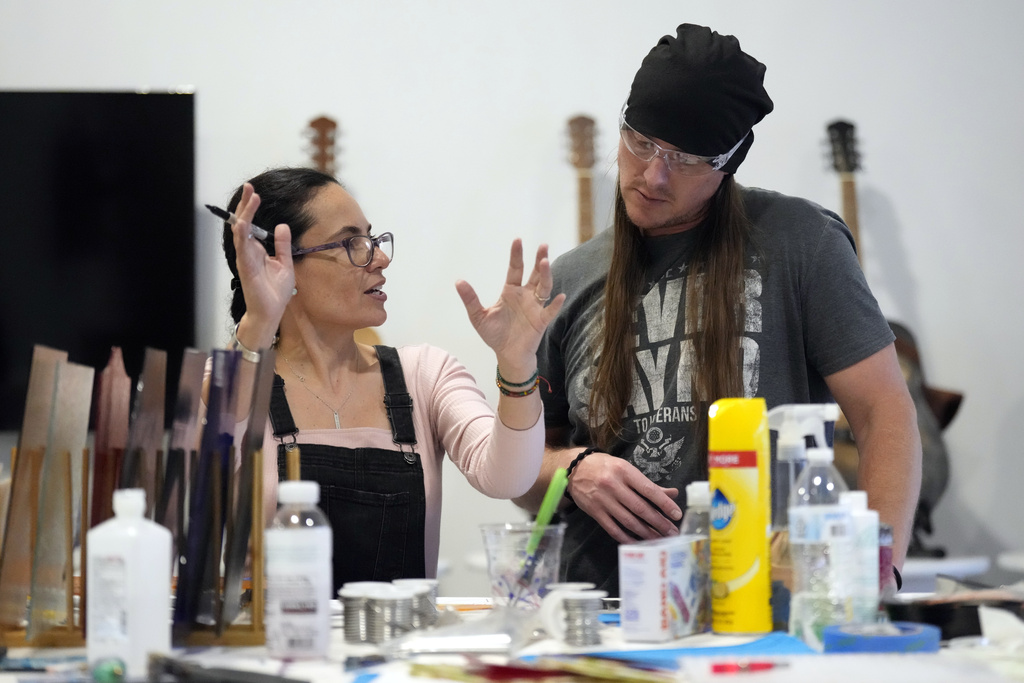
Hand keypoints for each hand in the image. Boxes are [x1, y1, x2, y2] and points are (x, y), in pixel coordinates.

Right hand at [231, 183, 295, 344]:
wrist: (271, 312)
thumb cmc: (275, 291)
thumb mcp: (285, 263)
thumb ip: (282, 245)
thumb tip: (282, 226)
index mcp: (258, 250)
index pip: (253, 224)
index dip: (252, 208)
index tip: (255, 192)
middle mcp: (249, 251)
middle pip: (244, 223)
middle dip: (246, 204)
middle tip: (250, 187)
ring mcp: (246, 258)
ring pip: (241, 231)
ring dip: (245, 214)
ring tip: (251, 197)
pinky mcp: (246, 267)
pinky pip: (242, 248)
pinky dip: (242, 234)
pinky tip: (243, 222)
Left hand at [454, 239, 565, 372]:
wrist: (507, 355)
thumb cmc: (495, 334)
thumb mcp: (478, 317)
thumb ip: (471, 299)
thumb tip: (458, 281)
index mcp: (511, 292)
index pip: (515, 269)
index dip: (517, 255)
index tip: (518, 240)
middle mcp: (525, 296)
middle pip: (534, 274)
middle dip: (539, 260)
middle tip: (543, 246)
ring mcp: (535, 307)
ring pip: (544, 287)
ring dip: (546, 276)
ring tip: (545, 263)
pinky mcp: (541, 321)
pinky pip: (550, 311)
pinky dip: (555, 304)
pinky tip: (559, 296)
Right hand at [568, 452, 680, 542]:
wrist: (574, 469)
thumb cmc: (605, 467)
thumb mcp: (626, 468)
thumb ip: (648, 484)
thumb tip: (673, 494)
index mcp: (624, 471)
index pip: (648, 490)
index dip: (664, 504)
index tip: (677, 515)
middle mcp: (614, 485)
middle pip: (640, 508)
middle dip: (658, 522)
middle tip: (672, 532)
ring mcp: (603, 500)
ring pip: (628, 521)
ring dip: (646, 533)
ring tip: (660, 539)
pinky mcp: (595, 512)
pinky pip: (613, 529)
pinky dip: (627, 538)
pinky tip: (638, 542)